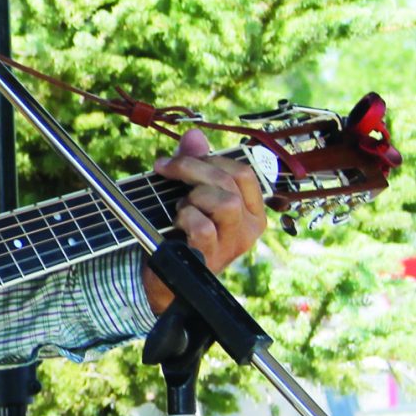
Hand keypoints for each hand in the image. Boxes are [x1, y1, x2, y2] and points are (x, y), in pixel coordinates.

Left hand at [140, 128, 267, 315]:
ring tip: (180, 209)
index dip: (209, 159)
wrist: (165, 281)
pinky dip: (186, 219)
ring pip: (224, 202)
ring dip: (193, 198)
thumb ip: (194, 165)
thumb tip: (195, 134)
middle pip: (231, 182)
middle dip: (193, 169)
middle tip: (166, 170)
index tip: (177, 161)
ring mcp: (232, 245)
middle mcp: (248, 227)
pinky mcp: (211, 259)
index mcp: (250, 210)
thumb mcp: (188, 195)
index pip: (242, 172)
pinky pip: (203, 228)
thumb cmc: (181, 235)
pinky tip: (177, 224)